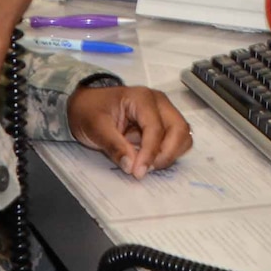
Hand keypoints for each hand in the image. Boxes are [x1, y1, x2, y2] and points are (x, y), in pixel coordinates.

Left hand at [68, 85, 192, 178]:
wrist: (87, 104)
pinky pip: (177, 139)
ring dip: (170, 154)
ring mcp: (164, 111)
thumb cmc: (89, 111)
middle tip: (146, 169)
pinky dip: (169, 152)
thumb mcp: (95, 128)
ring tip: (147, 164)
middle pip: (179, 129)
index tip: (138, 172)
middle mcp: (159, 102)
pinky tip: (149, 158)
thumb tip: (131, 166)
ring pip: (183, 135)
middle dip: (166, 154)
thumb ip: (114, 146)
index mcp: (142, 98)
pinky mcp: (164, 122)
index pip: (155, 128)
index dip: (149, 153)